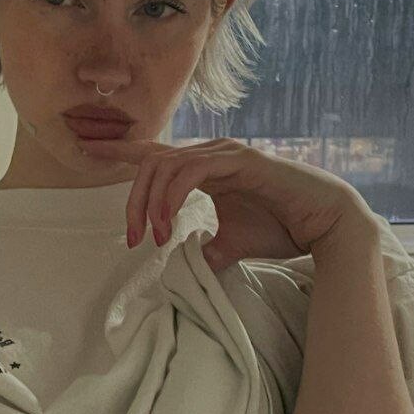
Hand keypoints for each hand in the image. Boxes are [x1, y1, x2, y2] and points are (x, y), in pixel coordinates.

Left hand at [80, 137, 375, 270]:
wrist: (325, 225)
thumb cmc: (283, 229)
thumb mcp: (232, 244)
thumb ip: (206, 249)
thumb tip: (188, 262)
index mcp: (207, 167)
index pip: (156, 154)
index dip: (121, 151)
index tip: (89, 150)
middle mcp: (212, 154)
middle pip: (151, 163)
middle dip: (132, 201)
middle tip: (130, 239)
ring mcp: (225, 153)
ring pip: (165, 166)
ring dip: (150, 205)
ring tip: (152, 238)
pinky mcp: (239, 160)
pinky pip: (189, 171)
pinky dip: (170, 198)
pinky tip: (167, 224)